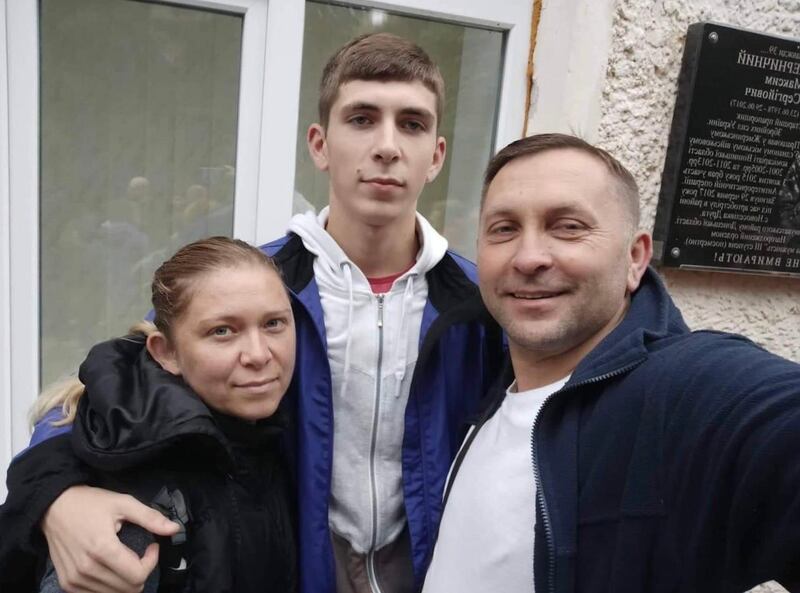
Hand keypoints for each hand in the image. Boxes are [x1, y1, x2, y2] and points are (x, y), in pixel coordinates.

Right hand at [42, 485, 179, 592]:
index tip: (151, 546)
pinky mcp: (67, 583)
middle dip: (141, 572)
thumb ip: (150, 518)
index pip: (137, 576)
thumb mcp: (123, 503)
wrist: (54, 507)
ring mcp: (75, 579)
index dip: (151, 562)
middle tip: (140, 553)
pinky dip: (110, 585)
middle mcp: (87, 569)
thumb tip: (175, 529)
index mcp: (102, 549)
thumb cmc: (91, 503)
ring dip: (125, 579)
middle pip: (128, 589)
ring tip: (124, 558)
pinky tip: (111, 567)